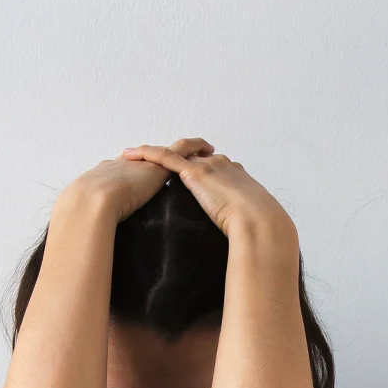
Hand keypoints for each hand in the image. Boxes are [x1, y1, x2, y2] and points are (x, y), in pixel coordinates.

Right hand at [60, 139, 194, 224]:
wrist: (95, 200)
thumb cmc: (92, 212)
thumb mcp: (96, 213)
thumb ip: (102, 216)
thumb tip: (98, 230)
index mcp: (112, 175)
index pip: (130, 171)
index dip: (141, 171)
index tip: (150, 175)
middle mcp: (130, 163)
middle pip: (151, 157)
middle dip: (165, 158)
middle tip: (181, 161)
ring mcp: (144, 161)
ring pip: (170, 149)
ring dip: (185, 150)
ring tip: (201, 151)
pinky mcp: (158, 163)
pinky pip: (182, 149)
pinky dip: (194, 146)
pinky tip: (206, 148)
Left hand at [119, 140, 295, 239]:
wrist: (258, 219)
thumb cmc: (257, 225)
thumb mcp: (247, 218)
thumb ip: (236, 219)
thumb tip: (234, 234)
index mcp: (233, 174)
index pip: (210, 167)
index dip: (195, 169)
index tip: (185, 176)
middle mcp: (219, 164)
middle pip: (190, 158)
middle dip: (172, 160)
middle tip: (152, 168)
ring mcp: (207, 166)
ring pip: (173, 154)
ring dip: (150, 154)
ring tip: (129, 155)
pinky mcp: (196, 173)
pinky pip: (166, 158)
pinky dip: (147, 154)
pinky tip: (131, 154)